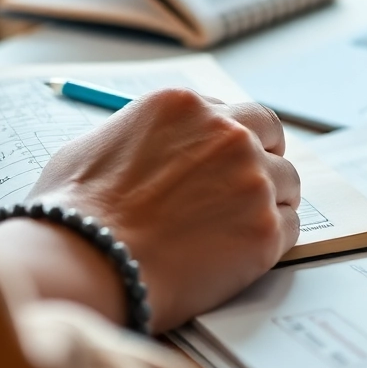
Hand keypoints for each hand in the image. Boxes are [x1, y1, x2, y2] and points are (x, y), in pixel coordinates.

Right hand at [0, 89, 300, 330]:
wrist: (88, 262)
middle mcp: (227, 133)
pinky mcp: (265, 228)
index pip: (232, 112)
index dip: (228, 140)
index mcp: (185, 106)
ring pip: (286, 182)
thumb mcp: (94, 146)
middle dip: (263, 156)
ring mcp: (252, 179)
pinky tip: (240, 253)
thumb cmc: (77, 212)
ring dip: (270, 200)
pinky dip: (271, 239)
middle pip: (271, 133)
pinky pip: (289, 226)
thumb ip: (138, 137)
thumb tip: (150, 147)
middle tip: (246, 187)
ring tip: (238, 228)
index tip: (223, 162)